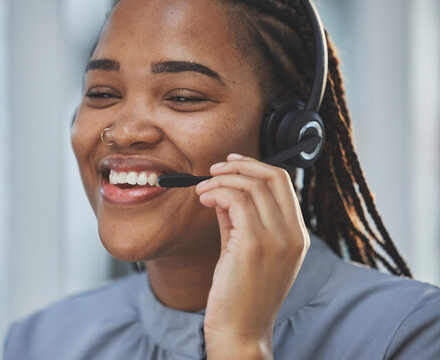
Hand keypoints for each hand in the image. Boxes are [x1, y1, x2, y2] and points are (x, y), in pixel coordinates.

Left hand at [194, 153, 309, 359]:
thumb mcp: (244, 249)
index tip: (230, 163)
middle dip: (239, 165)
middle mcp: (293, 235)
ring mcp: (276, 240)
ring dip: (221, 180)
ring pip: (251, 186)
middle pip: (273, 177)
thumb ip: (238, 219)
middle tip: (213, 169)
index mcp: (297, 236)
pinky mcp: (253, 245)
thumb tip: (223, 189)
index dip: (255, 166)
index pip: (284, 183)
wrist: (240, 331)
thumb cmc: (240, 294)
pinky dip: (216, 192)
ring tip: (201, 190)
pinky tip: (203, 200)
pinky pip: (235, 200)